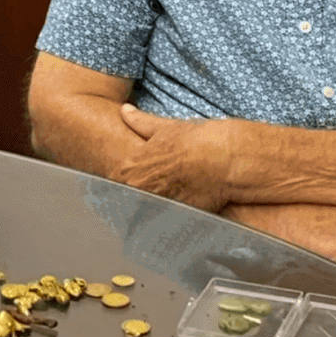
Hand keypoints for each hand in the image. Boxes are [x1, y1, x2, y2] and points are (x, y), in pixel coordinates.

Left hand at [114, 104, 230, 211]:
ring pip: (139, 216)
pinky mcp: (173, 218)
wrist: (225, 159)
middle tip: (138, 197)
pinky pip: (159, 225)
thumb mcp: (164, 127)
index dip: (116, 183)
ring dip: (144, 212)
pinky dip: (162, 221)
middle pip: (123, 202)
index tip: (122, 184)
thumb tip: (125, 110)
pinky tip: (168, 216)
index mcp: (131, 167)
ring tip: (154, 207)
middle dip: (130, 199)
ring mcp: (155, 206)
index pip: (110, 183)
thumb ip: (139, 121)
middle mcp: (140, 189)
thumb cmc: (196, 141)